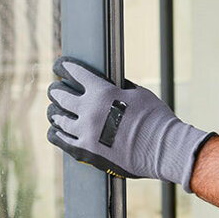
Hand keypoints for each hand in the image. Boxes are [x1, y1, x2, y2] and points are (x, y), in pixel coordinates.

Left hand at [45, 57, 215, 192]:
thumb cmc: (156, 119)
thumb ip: (118, 87)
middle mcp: (89, 111)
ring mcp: (85, 133)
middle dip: (56, 89)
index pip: (75, 73)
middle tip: (55, 88)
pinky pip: (61, 140)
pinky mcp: (85, 152)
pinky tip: (55, 130)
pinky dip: (56, 133)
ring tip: (55, 110)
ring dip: (55, 112)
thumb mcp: (138, 93)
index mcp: (102, 92)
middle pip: (61, 96)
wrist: (164, 150)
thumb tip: (109, 83)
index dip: (64, 66)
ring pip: (58, 118)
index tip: (59, 65)